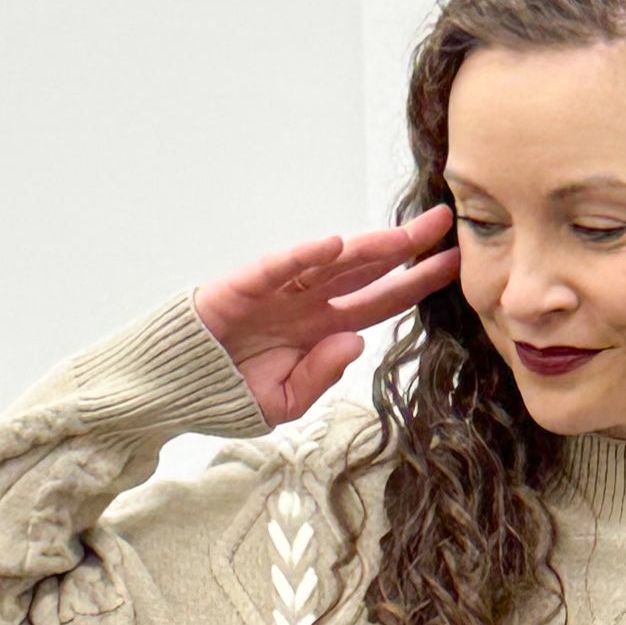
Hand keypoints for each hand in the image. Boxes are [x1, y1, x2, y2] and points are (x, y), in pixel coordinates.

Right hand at [192, 209, 459, 421]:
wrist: (170, 389)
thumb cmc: (227, 393)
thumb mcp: (282, 403)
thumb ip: (319, 376)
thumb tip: (354, 344)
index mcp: (322, 329)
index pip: (380, 301)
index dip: (417, 283)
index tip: (454, 264)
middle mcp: (305, 304)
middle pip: (365, 271)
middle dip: (406, 248)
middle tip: (446, 221)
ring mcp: (275, 292)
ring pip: (329, 264)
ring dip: (366, 248)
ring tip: (404, 236)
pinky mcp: (240, 289)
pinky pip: (275, 269)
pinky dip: (300, 256)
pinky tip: (331, 245)